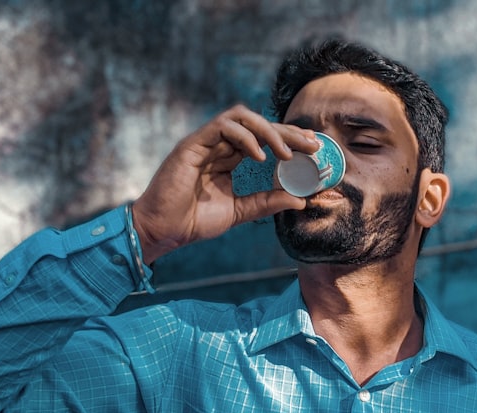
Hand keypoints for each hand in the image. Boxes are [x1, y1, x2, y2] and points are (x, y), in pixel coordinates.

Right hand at [130, 105, 319, 262]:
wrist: (164, 230)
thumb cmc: (194, 221)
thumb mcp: (240, 212)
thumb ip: (266, 202)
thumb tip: (300, 200)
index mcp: (228, 158)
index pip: (262, 139)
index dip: (288, 139)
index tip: (312, 148)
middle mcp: (218, 145)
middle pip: (258, 125)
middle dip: (287, 132)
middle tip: (311, 145)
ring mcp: (205, 142)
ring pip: (242, 118)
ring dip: (269, 131)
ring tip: (286, 153)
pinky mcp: (193, 144)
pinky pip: (223, 126)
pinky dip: (245, 137)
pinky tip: (260, 156)